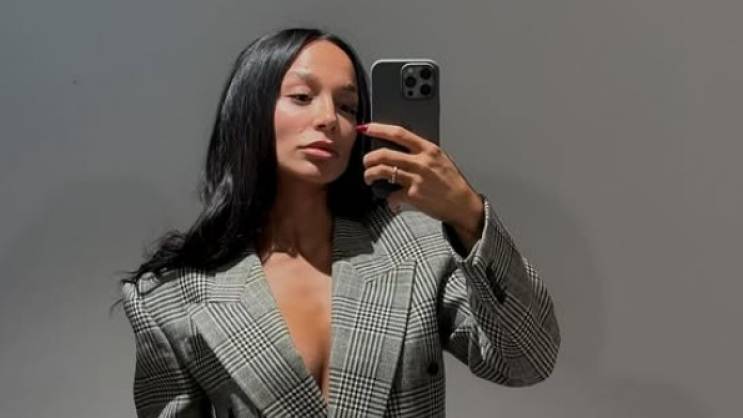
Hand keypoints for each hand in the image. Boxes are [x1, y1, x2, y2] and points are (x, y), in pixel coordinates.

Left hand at [359, 122, 483, 236]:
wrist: (462, 204)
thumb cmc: (452, 182)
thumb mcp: (440, 159)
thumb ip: (421, 152)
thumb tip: (400, 148)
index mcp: (428, 149)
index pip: (399, 133)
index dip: (378, 129)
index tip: (365, 128)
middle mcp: (421, 162)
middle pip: (385, 154)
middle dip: (369, 158)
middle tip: (366, 162)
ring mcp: (416, 179)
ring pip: (383, 171)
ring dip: (370, 175)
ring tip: (369, 178)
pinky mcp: (413, 195)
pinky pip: (391, 195)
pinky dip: (388, 199)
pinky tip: (391, 200)